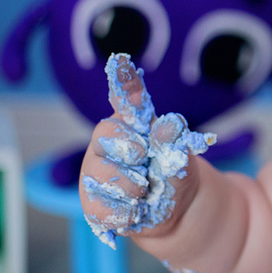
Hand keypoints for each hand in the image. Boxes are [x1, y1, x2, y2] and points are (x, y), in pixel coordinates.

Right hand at [78, 53, 214, 248]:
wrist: (176, 209)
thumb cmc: (175, 174)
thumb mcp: (180, 156)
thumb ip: (172, 141)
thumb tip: (169, 124)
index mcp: (131, 124)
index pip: (125, 98)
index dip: (123, 81)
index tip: (122, 60)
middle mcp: (107, 142)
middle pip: (107, 134)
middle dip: (133, 150)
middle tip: (146, 162)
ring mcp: (94, 170)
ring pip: (106, 176)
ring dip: (136, 188)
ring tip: (146, 190)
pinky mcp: (90, 201)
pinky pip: (104, 207)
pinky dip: (128, 212)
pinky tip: (137, 208)